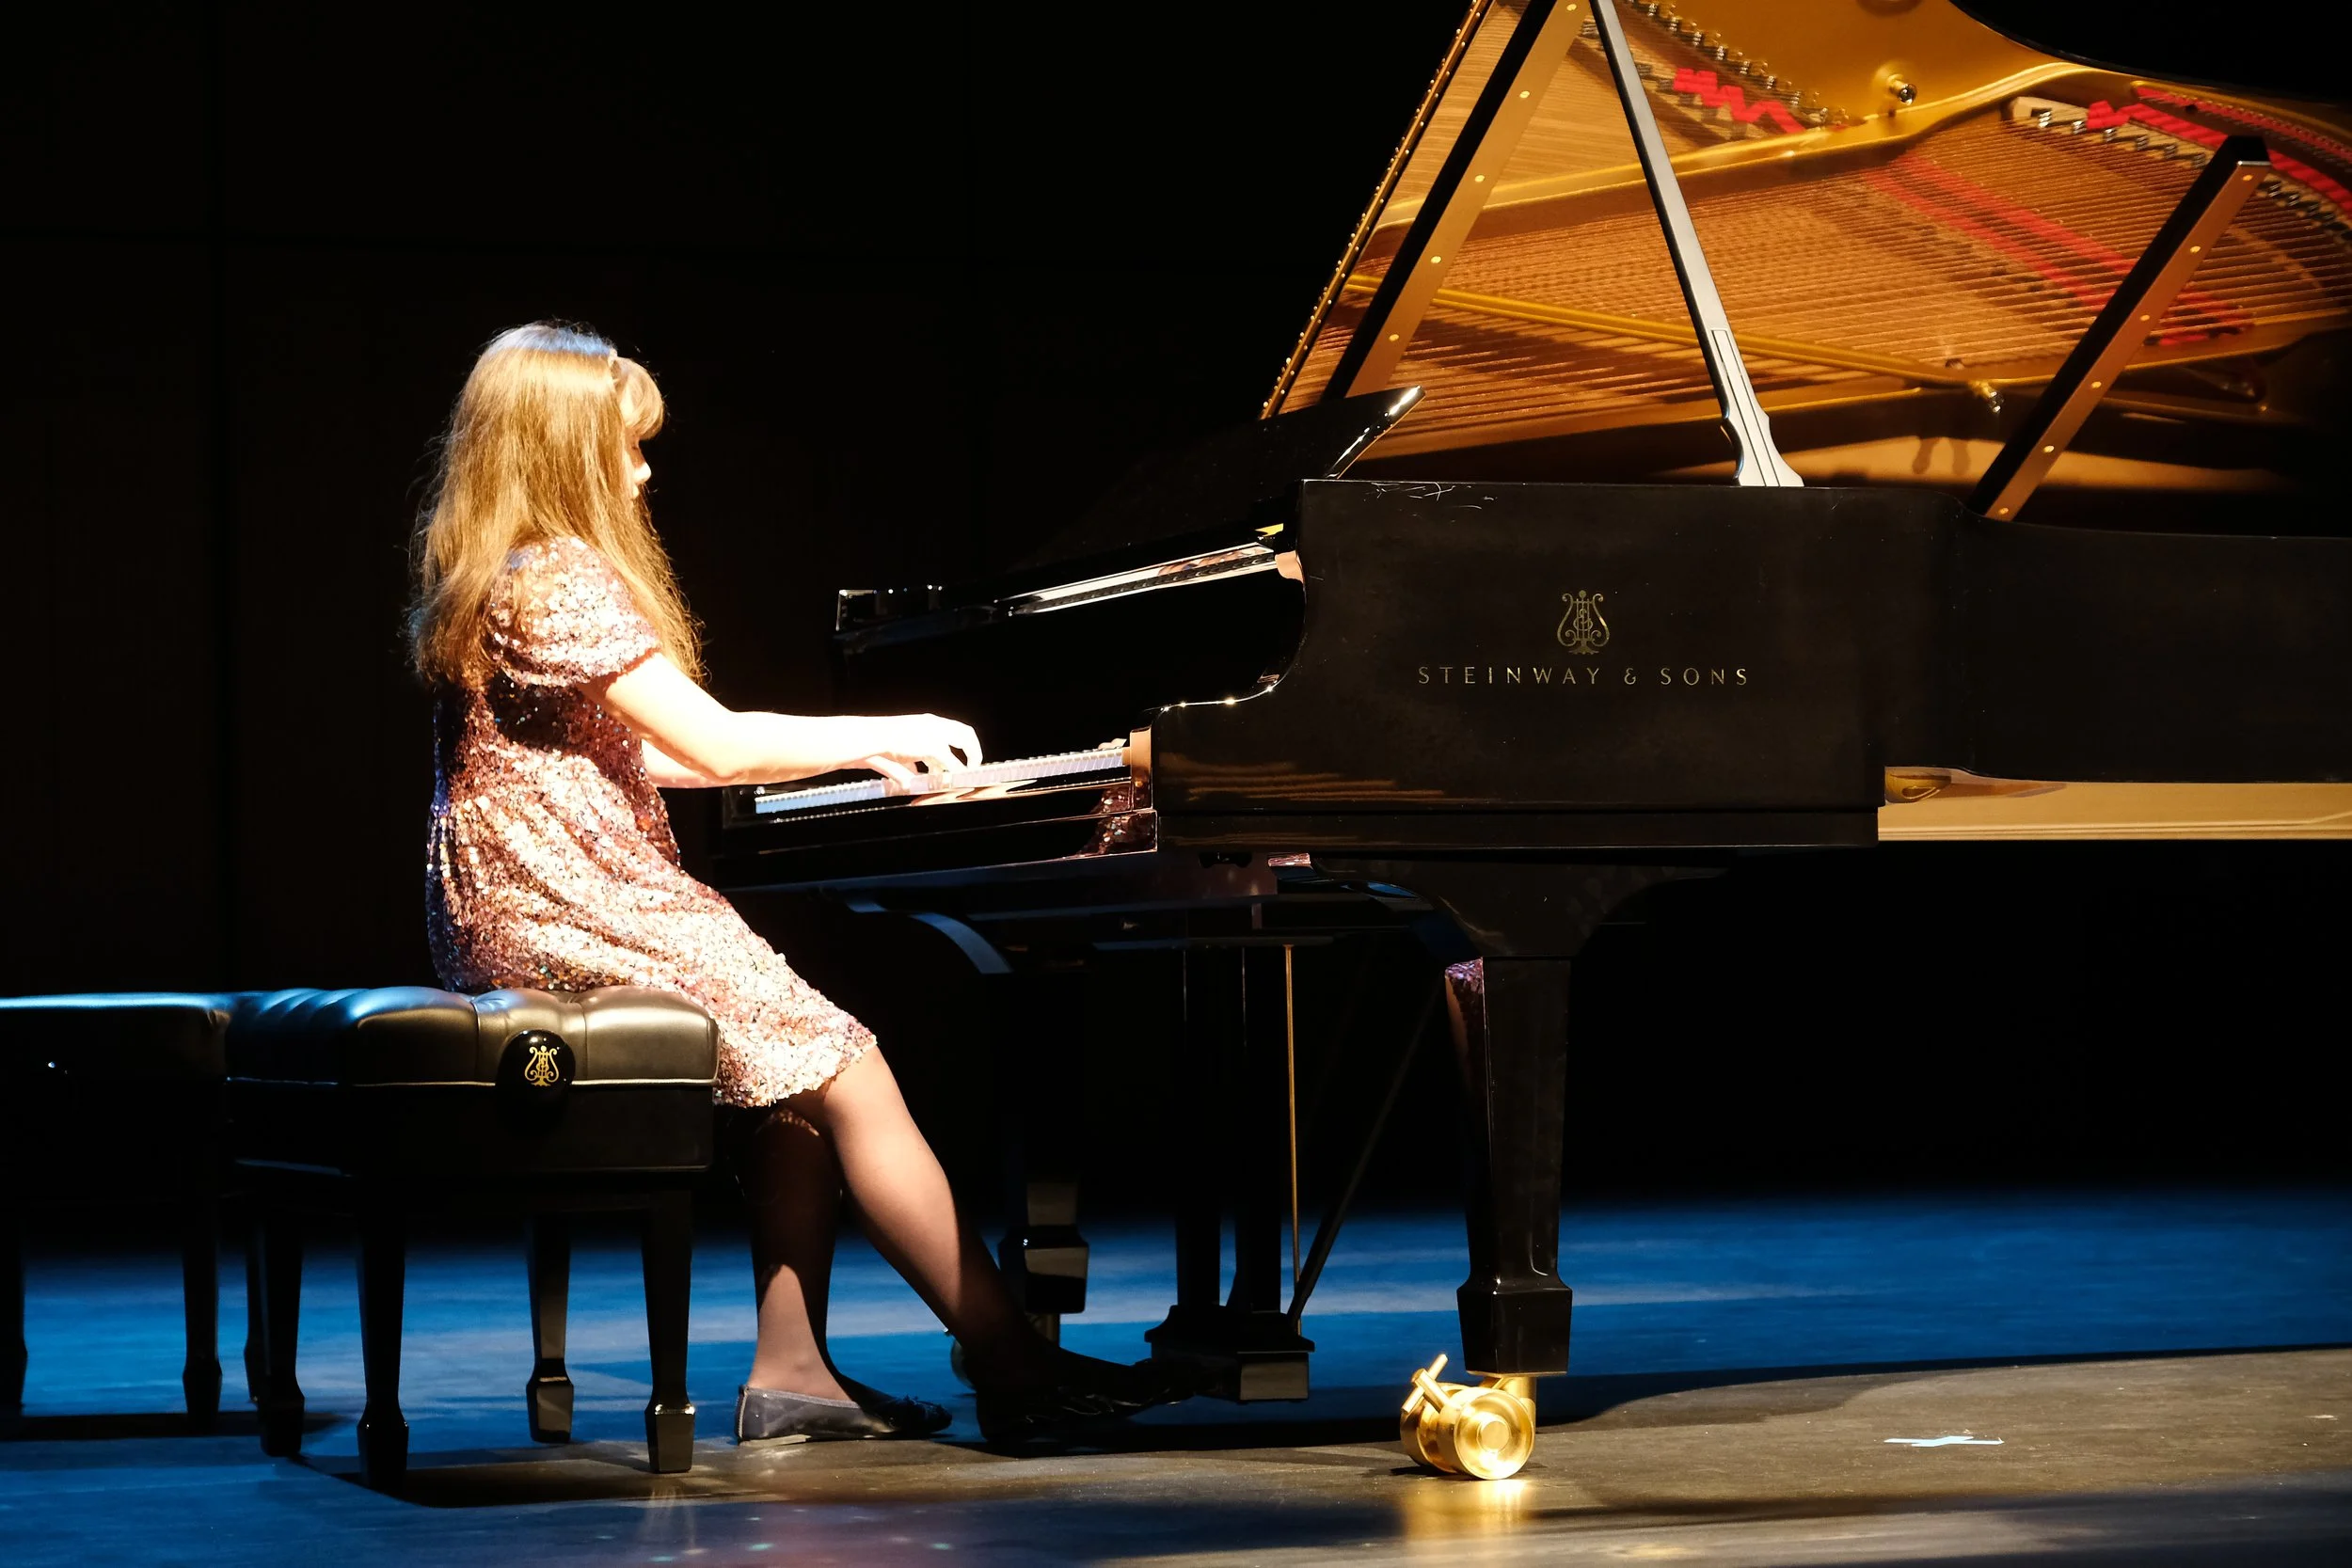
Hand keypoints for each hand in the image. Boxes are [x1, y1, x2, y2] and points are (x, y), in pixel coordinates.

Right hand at [857, 713, 982, 792]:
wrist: (868, 738)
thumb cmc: (875, 743)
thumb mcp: (896, 754)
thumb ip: (908, 765)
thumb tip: (912, 777)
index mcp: (925, 722)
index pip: (952, 729)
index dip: (961, 742)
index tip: (963, 756)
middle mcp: (933, 724)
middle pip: (965, 732)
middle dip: (973, 750)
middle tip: (974, 766)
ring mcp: (935, 734)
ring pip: (963, 746)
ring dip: (966, 763)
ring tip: (966, 776)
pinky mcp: (933, 747)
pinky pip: (952, 764)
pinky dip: (956, 774)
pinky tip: (956, 782)